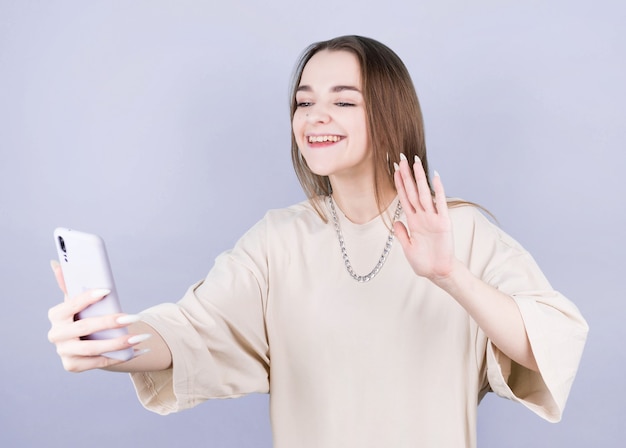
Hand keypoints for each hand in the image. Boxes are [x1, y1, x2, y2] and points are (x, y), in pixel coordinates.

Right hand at [47, 260, 148, 372]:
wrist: (82, 341)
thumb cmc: (82, 315)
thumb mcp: (77, 300)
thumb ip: (68, 283)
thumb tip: (57, 263)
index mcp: (56, 315)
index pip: (72, 304)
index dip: (89, 297)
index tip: (108, 290)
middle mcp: (55, 335)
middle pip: (86, 327)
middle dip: (111, 322)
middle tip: (134, 317)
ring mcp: (63, 352)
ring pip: (94, 348)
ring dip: (120, 343)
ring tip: (141, 337)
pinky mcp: (73, 366)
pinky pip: (100, 362)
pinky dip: (121, 356)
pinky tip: (140, 350)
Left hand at [393, 154, 455, 281]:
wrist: (438, 272)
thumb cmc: (424, 262)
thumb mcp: (408, 248)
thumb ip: (402, 234)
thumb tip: (396, 222)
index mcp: (413, 221)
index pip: (404, 197)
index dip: (399, 183)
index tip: (394, 169)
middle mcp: (422, 216)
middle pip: (413, 191)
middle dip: (407, 174)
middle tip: (402, 157)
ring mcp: (433, 218)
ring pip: (424, 193)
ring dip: (420, 178)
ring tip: (416, 162)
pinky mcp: (443, 222)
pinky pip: (440, 203)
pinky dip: (438, 190)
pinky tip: (436, 177)